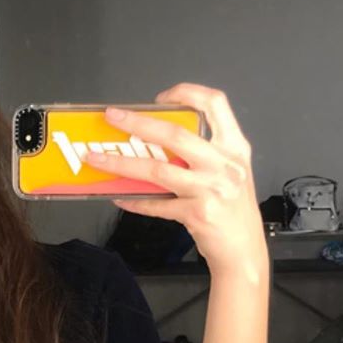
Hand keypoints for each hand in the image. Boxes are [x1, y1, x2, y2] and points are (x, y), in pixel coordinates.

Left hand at [86, 84, 266, 279]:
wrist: (244, 250)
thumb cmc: (234, 210)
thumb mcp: (230, 171)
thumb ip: (205, 152)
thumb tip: (157, 138)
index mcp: (234, 147)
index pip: (215, 103)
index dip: (186, 93)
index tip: (160, 98)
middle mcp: (224, 164)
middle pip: (175, 134)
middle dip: (137, 122)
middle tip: (112, 117)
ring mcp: (211, 189)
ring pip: (157, 169)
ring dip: (122, 162)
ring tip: (98, 158)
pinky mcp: (197, 214)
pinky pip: (157, 204)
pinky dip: (136, 200)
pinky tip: (120, 197)